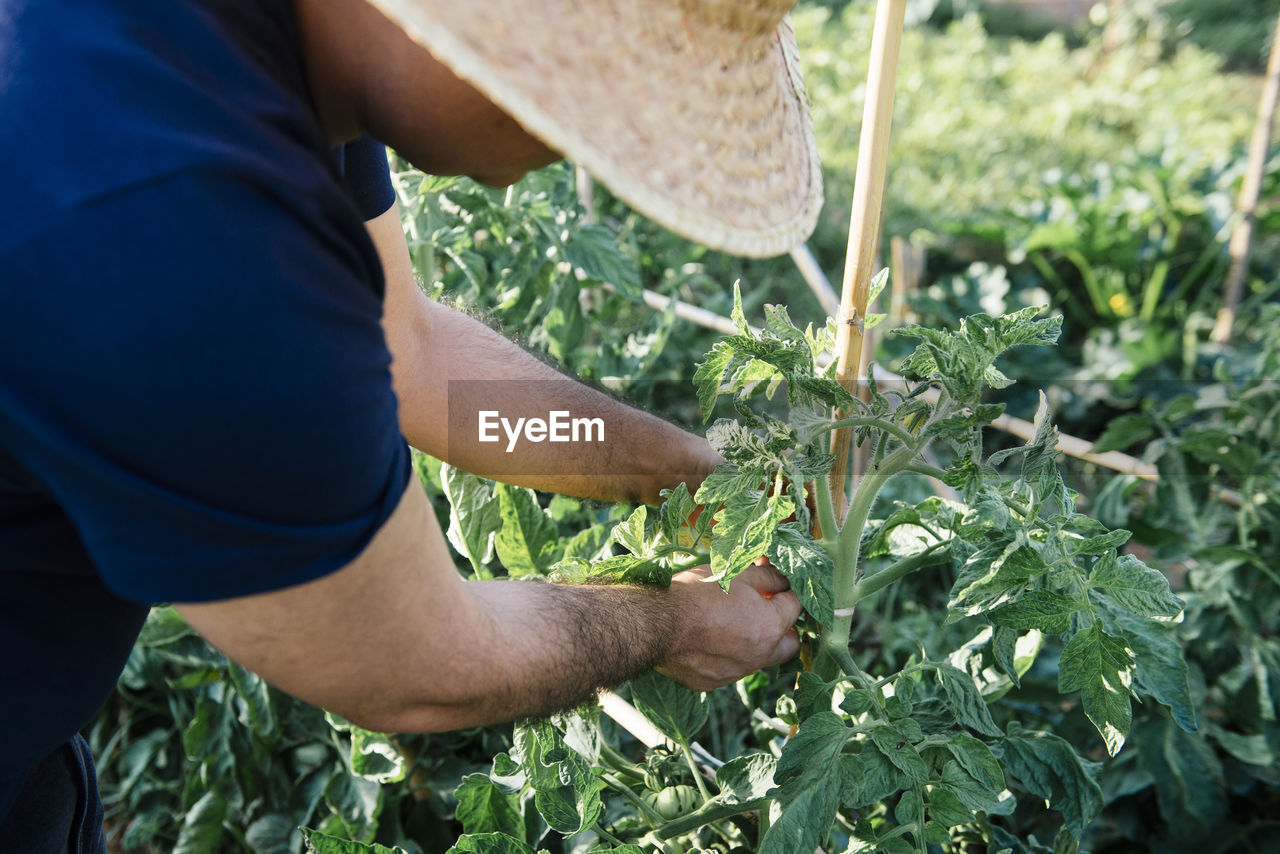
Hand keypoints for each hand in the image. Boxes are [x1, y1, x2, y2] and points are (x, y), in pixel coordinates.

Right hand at [657, 563, 801, 690]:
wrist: (656, 624)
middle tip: (766, 610)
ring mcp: (736, 673)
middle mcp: (760, 656)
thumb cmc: (697, 594)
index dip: (786, 591)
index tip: (775, 583)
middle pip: (789, 644)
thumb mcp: (736, 573)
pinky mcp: (712, 682)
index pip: (795, 607)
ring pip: (757, 658)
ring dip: (753, 641)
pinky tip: (707, 639)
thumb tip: (780, 579)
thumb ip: (766, 576)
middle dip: (783, 627)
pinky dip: (725, 655)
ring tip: (730, 622)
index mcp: (771, 626)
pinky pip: (729, 669)